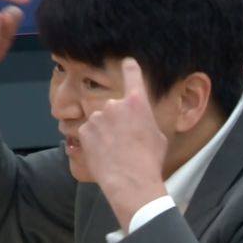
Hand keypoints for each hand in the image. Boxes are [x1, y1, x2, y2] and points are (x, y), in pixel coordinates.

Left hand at [78, 58, 168, 229]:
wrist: (130, 180)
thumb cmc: (149, 160)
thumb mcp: (157, 136)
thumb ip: (145, 120)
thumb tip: (141, 122)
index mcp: (138, 102)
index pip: (132, 74)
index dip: (130, 67)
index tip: (127, 62)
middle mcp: (115, 104)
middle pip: (114, 107)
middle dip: (117, 120)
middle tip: (124, 140)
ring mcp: (98, 117)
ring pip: (100, 121)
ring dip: (104, 131)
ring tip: (114, 151)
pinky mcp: (85, 130)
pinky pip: (89, 132)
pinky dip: (93, 141)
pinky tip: (103, 154)